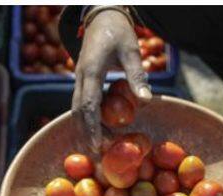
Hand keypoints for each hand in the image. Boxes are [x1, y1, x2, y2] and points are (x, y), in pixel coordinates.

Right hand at [71, 9, 151, 151]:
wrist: (102, 16)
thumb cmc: (119, 32)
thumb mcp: (131, 52)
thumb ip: (137, 76)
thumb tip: (146, 102)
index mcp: (91, 71)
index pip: (88, 105)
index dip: (92, 127)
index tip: (97, 145)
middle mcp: (80, 77)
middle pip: (78, 112)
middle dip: (87, 133)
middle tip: (99, 152)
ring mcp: (79, 78)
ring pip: (76, 109)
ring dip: (85, 128)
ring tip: (98, 145)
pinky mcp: (82, 80)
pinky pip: (81, 103)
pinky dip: (87, 118)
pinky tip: (98, 129)